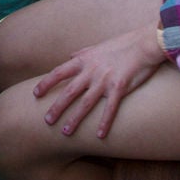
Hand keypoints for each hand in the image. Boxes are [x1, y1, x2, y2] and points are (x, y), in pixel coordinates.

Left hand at [30, 27, 164, 138]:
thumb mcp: (98, 46)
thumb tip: (70, 55)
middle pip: (69, 92)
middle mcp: (91, 71)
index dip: (46, 83)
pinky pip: (110, 109)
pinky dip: (104, 122)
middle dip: (57, 107)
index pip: (59, 72)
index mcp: (84, 60)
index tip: (35, 94)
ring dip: (74, 119)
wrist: (144, 44)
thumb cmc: (122, 45)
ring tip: (65, 132)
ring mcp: (104, 80)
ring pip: (85, 103)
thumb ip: (83, 53)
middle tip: (47, 121)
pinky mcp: (120, 87)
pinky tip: (99, 135)